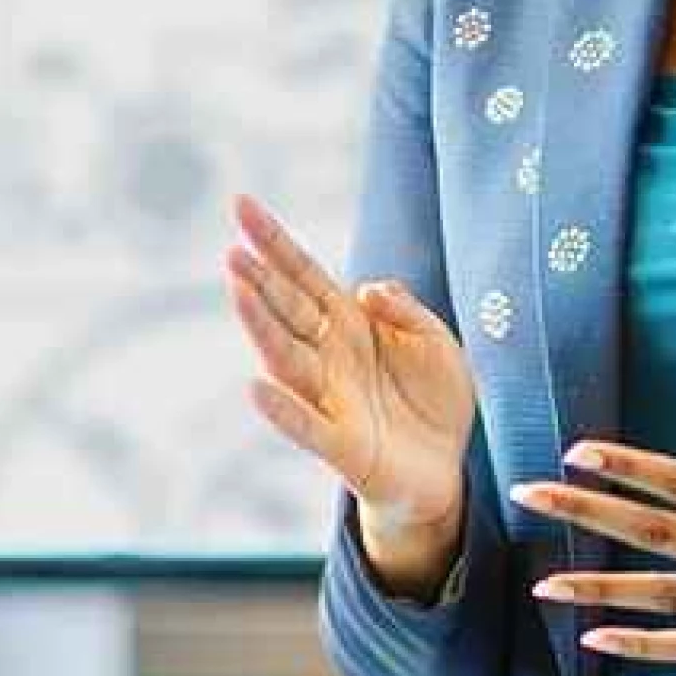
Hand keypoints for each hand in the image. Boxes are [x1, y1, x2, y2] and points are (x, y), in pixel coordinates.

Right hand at [224, 194, 476, 568]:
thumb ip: (405, 309)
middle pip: (287, 310)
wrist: (445, 469)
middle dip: (259, 279)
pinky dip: (281, 410)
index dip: (273, 241)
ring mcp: (329, 398)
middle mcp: (329, 356)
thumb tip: (369, 287)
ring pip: (286, 357)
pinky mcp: (340, 443)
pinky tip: (255, 388)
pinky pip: (305, 424)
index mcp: (348, 323)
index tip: (241, 205)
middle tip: (231, 250)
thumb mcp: (435, 341)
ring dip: (261, 326)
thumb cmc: (434, 399)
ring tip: (238, 292)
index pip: (303, 274)